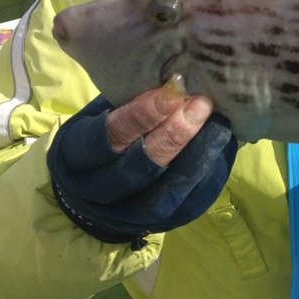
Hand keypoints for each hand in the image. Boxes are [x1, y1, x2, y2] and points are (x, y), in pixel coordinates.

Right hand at [47, 88, 236, 243]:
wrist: (96, 193)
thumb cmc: (107, 134)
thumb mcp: (103, 111)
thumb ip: (128, 98)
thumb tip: (172, 74)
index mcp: (77, 155)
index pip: (108, 137)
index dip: (140, 116)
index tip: (172, 89)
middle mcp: (98, 190)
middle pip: (139, 167)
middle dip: (173, 136)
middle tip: (201, 104)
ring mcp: (128, 214)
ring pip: (165, 192)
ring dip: (196, 156)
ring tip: (219, 124)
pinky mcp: (160, 224)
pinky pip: (187, 204)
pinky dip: (207, 174)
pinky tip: (221, 147)